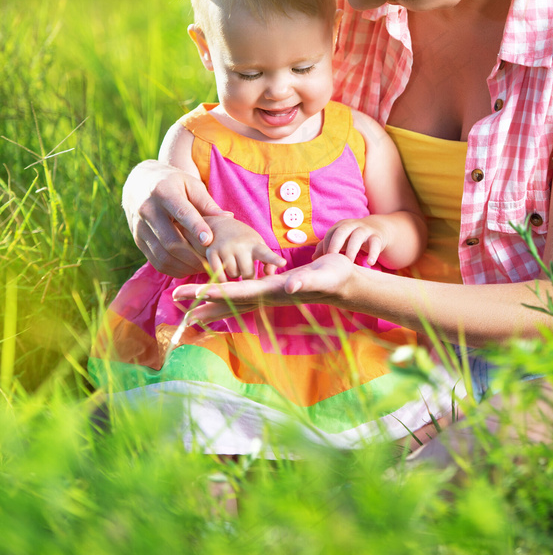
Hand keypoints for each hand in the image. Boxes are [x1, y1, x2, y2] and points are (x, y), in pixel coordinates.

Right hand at [122, 160, 224, 276]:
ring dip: (186, 265)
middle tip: (213, 261)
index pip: (181, 212)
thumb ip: (207, 202)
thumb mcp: (191, 184)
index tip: (209, 240)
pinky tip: (189, 267)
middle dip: (194, 255)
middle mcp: (147, 210)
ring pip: (163, 255)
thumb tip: (228, 218)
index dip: (195, 227)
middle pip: (171, 241)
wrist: (141, 183)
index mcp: (164, 191)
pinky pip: (156, 262)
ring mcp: (140, 227)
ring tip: (204, 266)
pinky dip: (175, 269)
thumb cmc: (174, 183)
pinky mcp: (138, 240)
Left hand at [173, 252, 356, 323]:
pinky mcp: (274, 291)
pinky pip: (245, 297)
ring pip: (234, 302)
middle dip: (200, 301)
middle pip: (227, 300)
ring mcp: (270, 296)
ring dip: (211, 304)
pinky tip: (221, 298)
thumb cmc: (335, 276)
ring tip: (189, 310)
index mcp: (271, 290)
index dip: (207, 292)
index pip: (232, 292)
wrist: (346, 284)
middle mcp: (266, 296)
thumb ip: (308, 280)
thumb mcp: (323, 275)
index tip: (184, 294)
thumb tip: (291, 284)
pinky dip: (229, 298)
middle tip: (173, 301)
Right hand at [204, 213, 286, 280]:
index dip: (274, 259)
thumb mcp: (258, 245)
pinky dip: (221, 278)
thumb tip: (269, 274)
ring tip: (234, 264)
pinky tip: (224, 272)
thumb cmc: (244, 240)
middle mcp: (241, 246)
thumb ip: (268, 260)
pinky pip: (218, 274)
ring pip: (233, 275)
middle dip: (247, 275)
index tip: (282, 262)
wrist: (220, 225)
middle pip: (247, 273)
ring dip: (234, 275)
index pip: (267, 254)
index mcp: (255, 244)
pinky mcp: (212, 252)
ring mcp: (226, 248)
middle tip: (246, 269)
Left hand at [312, 218, 386, 264]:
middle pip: (341, 231)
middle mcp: (352, 225)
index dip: (326, 247)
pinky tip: (369, 263)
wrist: (377, 229)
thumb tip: (314, 258)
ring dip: (352, 250)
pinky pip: (375, 244)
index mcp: (340, 226)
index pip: (330, 234)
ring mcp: (365, 230)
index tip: (324, 262)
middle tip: (333, 261)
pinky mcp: (377, 237)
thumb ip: (326, 247)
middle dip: (335, 244)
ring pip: (358, 236)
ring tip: (349, 264)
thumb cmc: (352, 237)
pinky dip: (373, 253)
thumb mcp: (340, 240)